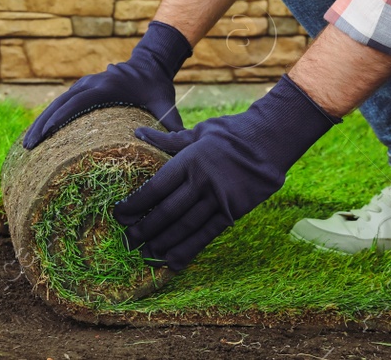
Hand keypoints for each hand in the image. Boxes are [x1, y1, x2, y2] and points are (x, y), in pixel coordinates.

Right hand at [21, 20, 191, 149]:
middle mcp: (90, 83)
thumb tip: (178, 149)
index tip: (45, 135)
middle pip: (60, 103)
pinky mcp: (82, 90)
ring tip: (28, 145)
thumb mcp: (165, 103)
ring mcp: (83, 85)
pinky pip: (61, 104)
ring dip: (42, 122)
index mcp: (106, 86)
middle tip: (29, 147)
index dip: (59, 117)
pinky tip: (40, 134)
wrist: (151, 64)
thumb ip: (172, 124)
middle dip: (43, 124)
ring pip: (57, 103)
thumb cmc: (157, 87)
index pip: (77, 102)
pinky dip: (49, 117)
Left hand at [111, 75, 339, 271]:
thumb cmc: (231, 132)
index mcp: (190, 160)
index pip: (156, 187)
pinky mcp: (234, 211)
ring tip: (146, 254)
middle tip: (128, 241)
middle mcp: (203, 181)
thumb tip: (138, 132)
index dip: (136, 204)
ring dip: (164, 243)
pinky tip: (174, 260)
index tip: (119, 215)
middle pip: (168, 211)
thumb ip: (168, 140)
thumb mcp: (197, 131)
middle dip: (146, 228)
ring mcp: (220, 198)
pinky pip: (208, 234)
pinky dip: (189, 249)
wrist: (270, 140)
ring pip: (186, 227)